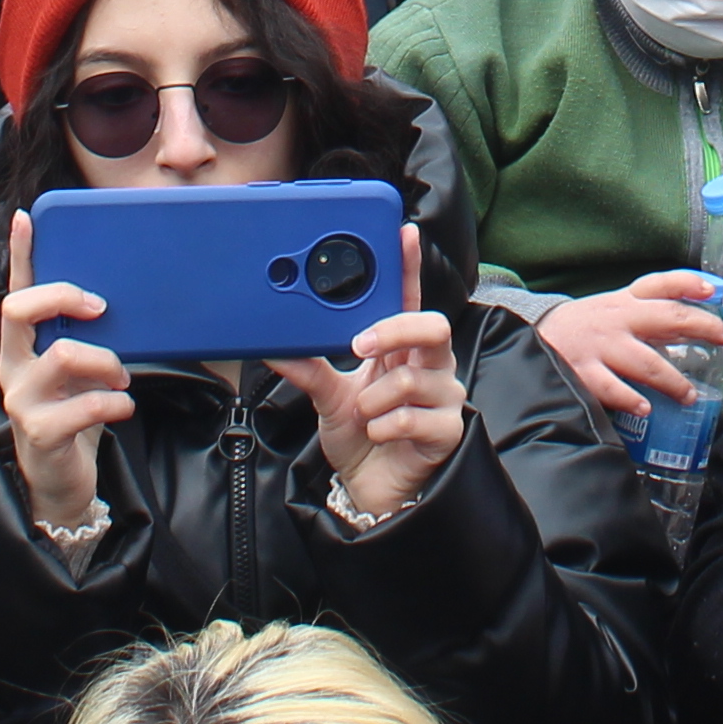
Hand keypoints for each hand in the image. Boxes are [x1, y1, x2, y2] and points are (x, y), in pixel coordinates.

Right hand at [0, 213, 133, 535]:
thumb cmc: (73, 416)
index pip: (16, 290)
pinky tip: (124, 406)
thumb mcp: (80, 371)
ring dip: (105, 361)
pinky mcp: (40, 432)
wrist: (61, 482)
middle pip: (17, 310)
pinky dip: (114, 402)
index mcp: (23, 345)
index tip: (26, 217)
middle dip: (62, 296)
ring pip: (60, 355)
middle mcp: (13, 366)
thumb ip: (87, 340)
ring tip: (122, 378)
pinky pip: (82, 406)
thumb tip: (120, 306)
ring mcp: (22, 399)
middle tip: (99, 308)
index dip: (19, 253)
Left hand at [271, 233, 464, 524]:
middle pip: (433, 326)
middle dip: (395, 331)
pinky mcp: (447, 431)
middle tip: (360, 345)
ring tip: (362, 414)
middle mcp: (429, 366)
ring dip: (376, 398)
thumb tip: (275, 348)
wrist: (370, 490)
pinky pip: (414, 417)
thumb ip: (309, 370)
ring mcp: (443, 397)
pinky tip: (377, 434)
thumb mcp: (327, 398)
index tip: (404, 234)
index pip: (410, 299)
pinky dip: (384, 426)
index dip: (410, 266)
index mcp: (402, 349)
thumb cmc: (359, 436)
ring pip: (417, 377)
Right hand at [534, 271, 722, 416]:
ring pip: (647, 362)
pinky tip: (645, 408)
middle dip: (701, 326)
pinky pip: (612, 387)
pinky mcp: (583, 371)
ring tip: (690, 396)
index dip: (689, 284)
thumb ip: (650, 315)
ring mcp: (602, 345)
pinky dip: (630, 398)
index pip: (661, 284)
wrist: (534, 336)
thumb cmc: (586, 326)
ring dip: (673, 381)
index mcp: (626, 301)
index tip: (715, 291)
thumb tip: (696, 325)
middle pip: (667, 318)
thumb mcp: (615, 309)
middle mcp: (618, 318)